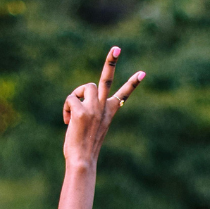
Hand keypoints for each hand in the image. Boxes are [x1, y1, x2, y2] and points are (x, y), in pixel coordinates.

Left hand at [62, 46, 144, 166]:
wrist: (83, 160)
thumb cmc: (84, 147)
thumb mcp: (90, 126)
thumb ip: (88, 110)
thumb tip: (76, 99)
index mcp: (109, 112)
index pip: (123, 94)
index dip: (133, 83)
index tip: (143, 73)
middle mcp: (104, 108)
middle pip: (107, 79)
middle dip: (111, 62)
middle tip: (117, 48)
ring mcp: (94, 109)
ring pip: (85, 87)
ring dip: (76, 96)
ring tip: (73, 113)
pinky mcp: (81, 111)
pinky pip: (71, 98)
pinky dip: (66, 109)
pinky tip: (68, 122)